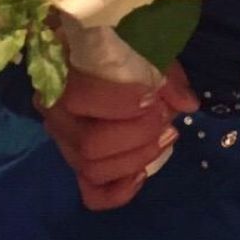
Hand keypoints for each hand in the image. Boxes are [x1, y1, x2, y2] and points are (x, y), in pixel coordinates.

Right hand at [39, 61, 199, 210]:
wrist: (98, 55)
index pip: (77, 98)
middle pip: (90, 145)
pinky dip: (119, 192)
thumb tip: (186, 103)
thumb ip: (163, 73)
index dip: (118, 104)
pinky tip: (142, 174)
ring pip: (92, 170)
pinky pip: (92, 194)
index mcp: (59, 76)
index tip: (151, 97)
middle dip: (137, 135)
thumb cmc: (118, 45)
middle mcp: (54, 115)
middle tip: (164, 118)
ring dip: (137, 158)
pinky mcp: (78, 165)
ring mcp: (64, 144)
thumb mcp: (144, 46)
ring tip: (167, 136)